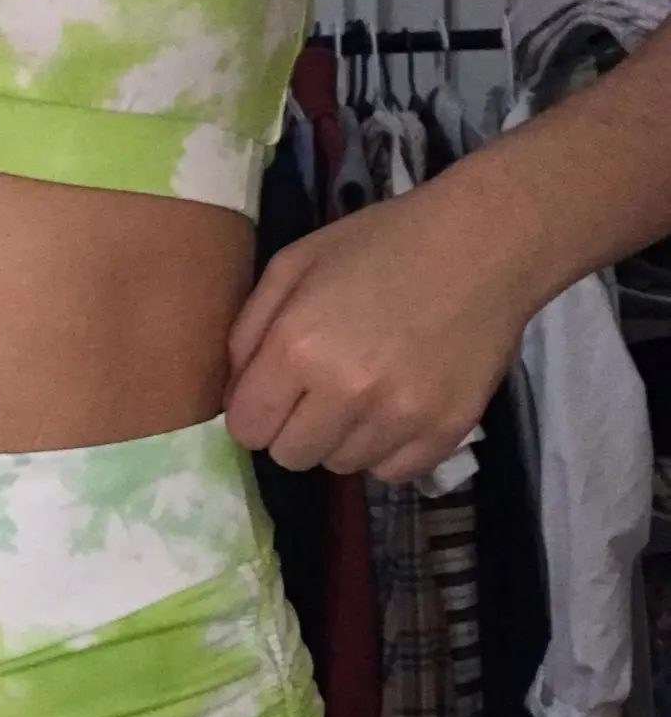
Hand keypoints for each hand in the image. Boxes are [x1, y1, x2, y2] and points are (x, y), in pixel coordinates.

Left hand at [224, 187, 533, 482]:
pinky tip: (397, 405)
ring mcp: (400, 417)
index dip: (255, 410)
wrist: (483, 244)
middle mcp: (346, 392)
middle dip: (294, 427)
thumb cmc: (380, 244)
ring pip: (340, 465)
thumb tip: (232, 395)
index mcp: (298, 346)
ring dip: (341, 436)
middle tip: (320, 388)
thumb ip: (249, 331)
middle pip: (289, 456)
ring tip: (365, 389)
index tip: (275, 390)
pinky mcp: (444, 432)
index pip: (247, 429)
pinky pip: (391, 472)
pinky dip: (387, 448)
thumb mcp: (294, 264)